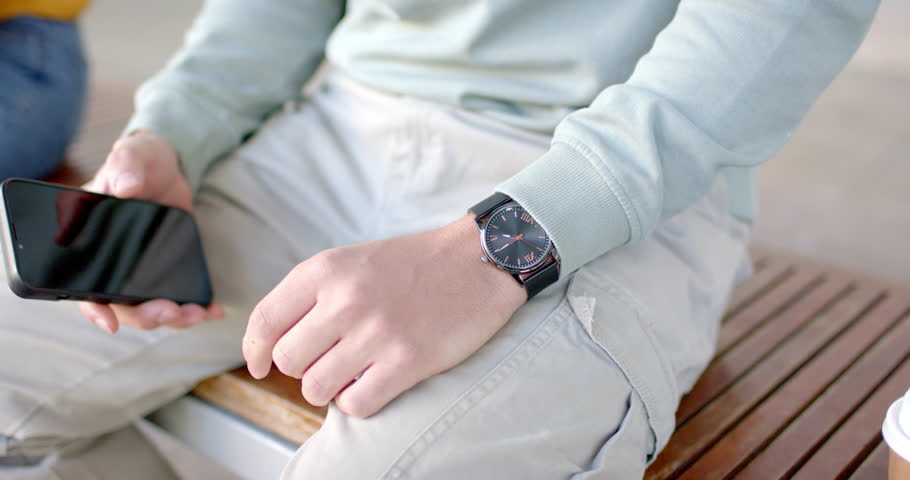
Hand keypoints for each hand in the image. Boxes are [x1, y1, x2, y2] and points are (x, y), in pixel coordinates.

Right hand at [78, 130, 223, 332]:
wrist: (170, 166)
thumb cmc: (142, 159)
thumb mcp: (133, 155)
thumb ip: (125, 165)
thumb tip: (123, 188)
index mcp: (91, 242)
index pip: (82, 285)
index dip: (93, 308)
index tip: (109, 323)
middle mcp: (113, 263)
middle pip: (123, 305)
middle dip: (146, 316)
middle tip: (170, 310)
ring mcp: (140, 269)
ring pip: (151, 308)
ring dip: (173, 318)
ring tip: (196, 314)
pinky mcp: (166, 269)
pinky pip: (176, 296)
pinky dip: (195, 309)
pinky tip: (212, 311)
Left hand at [243, 215, 525, 417]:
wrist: (477, 260)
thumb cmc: (412, 264)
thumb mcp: (352, 261)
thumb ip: (311, 295)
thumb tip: (270, 345)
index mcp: (326, 270)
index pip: (265, 320)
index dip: (254, 351)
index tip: (259, 366)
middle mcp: (346, 299)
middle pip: (288, 361)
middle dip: (302, 369)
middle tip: (327, 361)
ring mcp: (377, 331)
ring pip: (316, 388)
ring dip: (329, 388)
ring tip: (352, 373)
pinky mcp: (408, 360)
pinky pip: (356, 405)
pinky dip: (359, 402)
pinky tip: (374, 383)